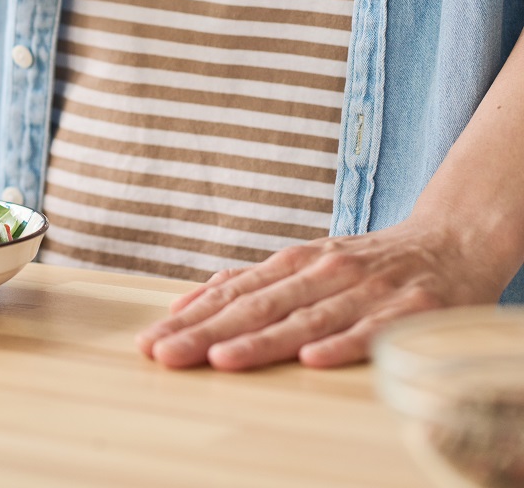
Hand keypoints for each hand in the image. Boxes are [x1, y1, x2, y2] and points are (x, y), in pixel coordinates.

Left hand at [134, 215, 509, 370]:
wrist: (450, 241)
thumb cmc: (367, 262)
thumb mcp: (305, 262)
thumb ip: (249, 282)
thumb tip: (184, 301)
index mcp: (294, 262)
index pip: (231, 294)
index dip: (189, 319)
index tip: (151, 342)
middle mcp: (323, 272)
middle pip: (256, 307)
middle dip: (206, 332)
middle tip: (165, 354)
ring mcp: (365, 290)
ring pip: (305, 319)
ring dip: (262, 340)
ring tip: (222, 358)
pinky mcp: (408, 311)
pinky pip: (372, 331)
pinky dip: (342, 343)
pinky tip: (312, 359)